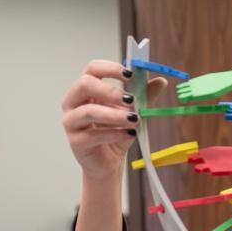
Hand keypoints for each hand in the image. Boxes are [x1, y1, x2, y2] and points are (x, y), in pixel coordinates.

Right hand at [61, 60, 166, 179]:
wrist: (109, 162)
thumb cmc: (116, 133)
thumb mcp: (133, 112)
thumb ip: (144, 96)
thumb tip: (161, 81)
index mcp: (87, 90)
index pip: (92, 69)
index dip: (110, 68)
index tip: (130, 75)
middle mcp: (73, 102)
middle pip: (85, 84)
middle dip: (110, 91)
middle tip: (131, 100)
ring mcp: (71, 121)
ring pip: (88, 111)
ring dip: (115, 115)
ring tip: (134, 120)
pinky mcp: (75, 141)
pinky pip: (93, 135)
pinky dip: (115, 134)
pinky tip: (129, 135)